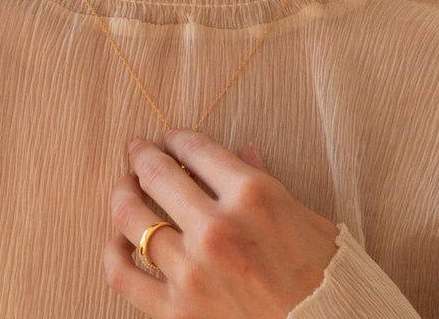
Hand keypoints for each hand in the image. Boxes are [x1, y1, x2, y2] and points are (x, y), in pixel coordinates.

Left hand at [104, 130, 338, 317]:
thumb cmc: (325, 274)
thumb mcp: (303, 214)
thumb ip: (263, 179)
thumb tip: (242, 150)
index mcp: (251, 194)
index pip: (194, 148)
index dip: (176, 138)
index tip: (170, 138)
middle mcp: (216, 227)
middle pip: (157, 174)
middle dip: (142, 155)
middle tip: (137, 150)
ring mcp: (193, 270)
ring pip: (132, 218)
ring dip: (122, 193)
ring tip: (124, 186)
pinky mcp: (179, 311)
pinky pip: (124, 274)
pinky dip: (112, 252)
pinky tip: (118, 240)